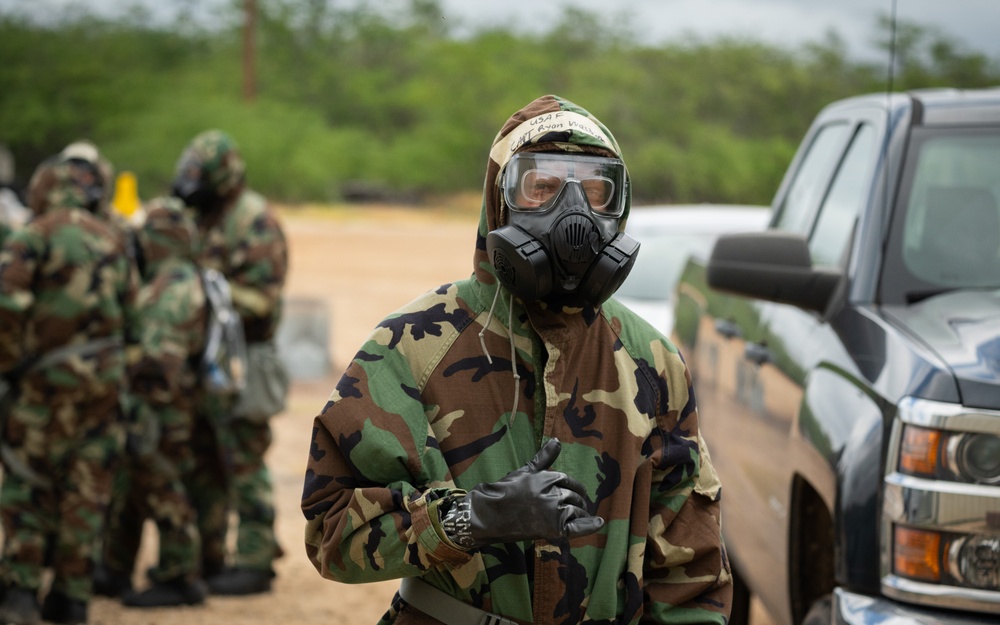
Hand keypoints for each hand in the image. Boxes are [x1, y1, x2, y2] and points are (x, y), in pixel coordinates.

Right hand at [444, 438, 603, 546]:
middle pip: (573, 495)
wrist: (489, 514)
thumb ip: (543, 457)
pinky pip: (577, 527)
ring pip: (576, 510)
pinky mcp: (552, 528)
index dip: (573, 487)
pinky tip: (600, 523)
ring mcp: (553, 511)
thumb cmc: (505, 491)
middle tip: (578, 506)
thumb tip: (557, 439)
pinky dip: (590, 526)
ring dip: (580, 513)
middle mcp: (552, 493)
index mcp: (546, 477)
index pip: (567, 480)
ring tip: (580, 516)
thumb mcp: (525, 471)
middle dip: (577, 500)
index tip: (575, 492)